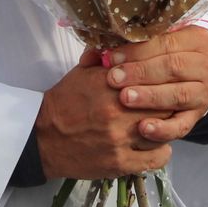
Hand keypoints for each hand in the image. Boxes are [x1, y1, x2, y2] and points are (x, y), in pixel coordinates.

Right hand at [35, 64, 171, 180]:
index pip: (153, 80)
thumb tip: (122, 43)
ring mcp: (120, 139)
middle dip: (166, 105)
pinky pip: (156, 158)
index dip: (162, 82)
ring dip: (164, 129)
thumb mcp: (80, 73)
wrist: (42, 138)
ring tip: (159, 126)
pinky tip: (156, 147)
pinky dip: (161, 152)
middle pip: (162, 105)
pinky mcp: (120, 163)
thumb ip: (103, 58)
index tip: (164, 85)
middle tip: (165, 106)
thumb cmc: (63, 103)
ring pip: (163, 132)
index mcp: (110, 84)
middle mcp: (118, 111)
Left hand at [104, 26, 207, 144]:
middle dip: (141, 72)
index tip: (112, 57)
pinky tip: (144, 128)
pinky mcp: (198, 117)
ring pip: (179, 94)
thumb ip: (130, 44)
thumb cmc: (159, 57)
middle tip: (114, 79)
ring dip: (150, 97)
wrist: (182, 79)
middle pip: (174, 67)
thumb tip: (97, 52)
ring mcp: (206, 92)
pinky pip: (182, 125)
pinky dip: (163, 128)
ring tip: (125, 98)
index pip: (167, 42)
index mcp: (198, 38)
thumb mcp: (152, 44)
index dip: (138, 50)